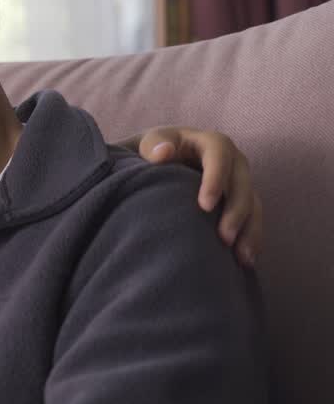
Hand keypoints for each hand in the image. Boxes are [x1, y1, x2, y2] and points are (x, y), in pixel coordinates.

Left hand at [124, 126, 261, 267]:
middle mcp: (232, 161)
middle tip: (224, 238)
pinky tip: (245, 260)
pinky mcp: (241, 200)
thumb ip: (152, 145)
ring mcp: (240, 182)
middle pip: (242, 183)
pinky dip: (251, 238)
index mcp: (211, 143)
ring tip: (241, 257)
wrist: (164, 159)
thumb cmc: (155, 151)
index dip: (216, 179)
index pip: (219, 156)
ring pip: (253, 204)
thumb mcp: (150, 144)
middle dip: (236, 211)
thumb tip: (163, 153)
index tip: (205, 206)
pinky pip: (252, 218)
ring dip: (249, 230)